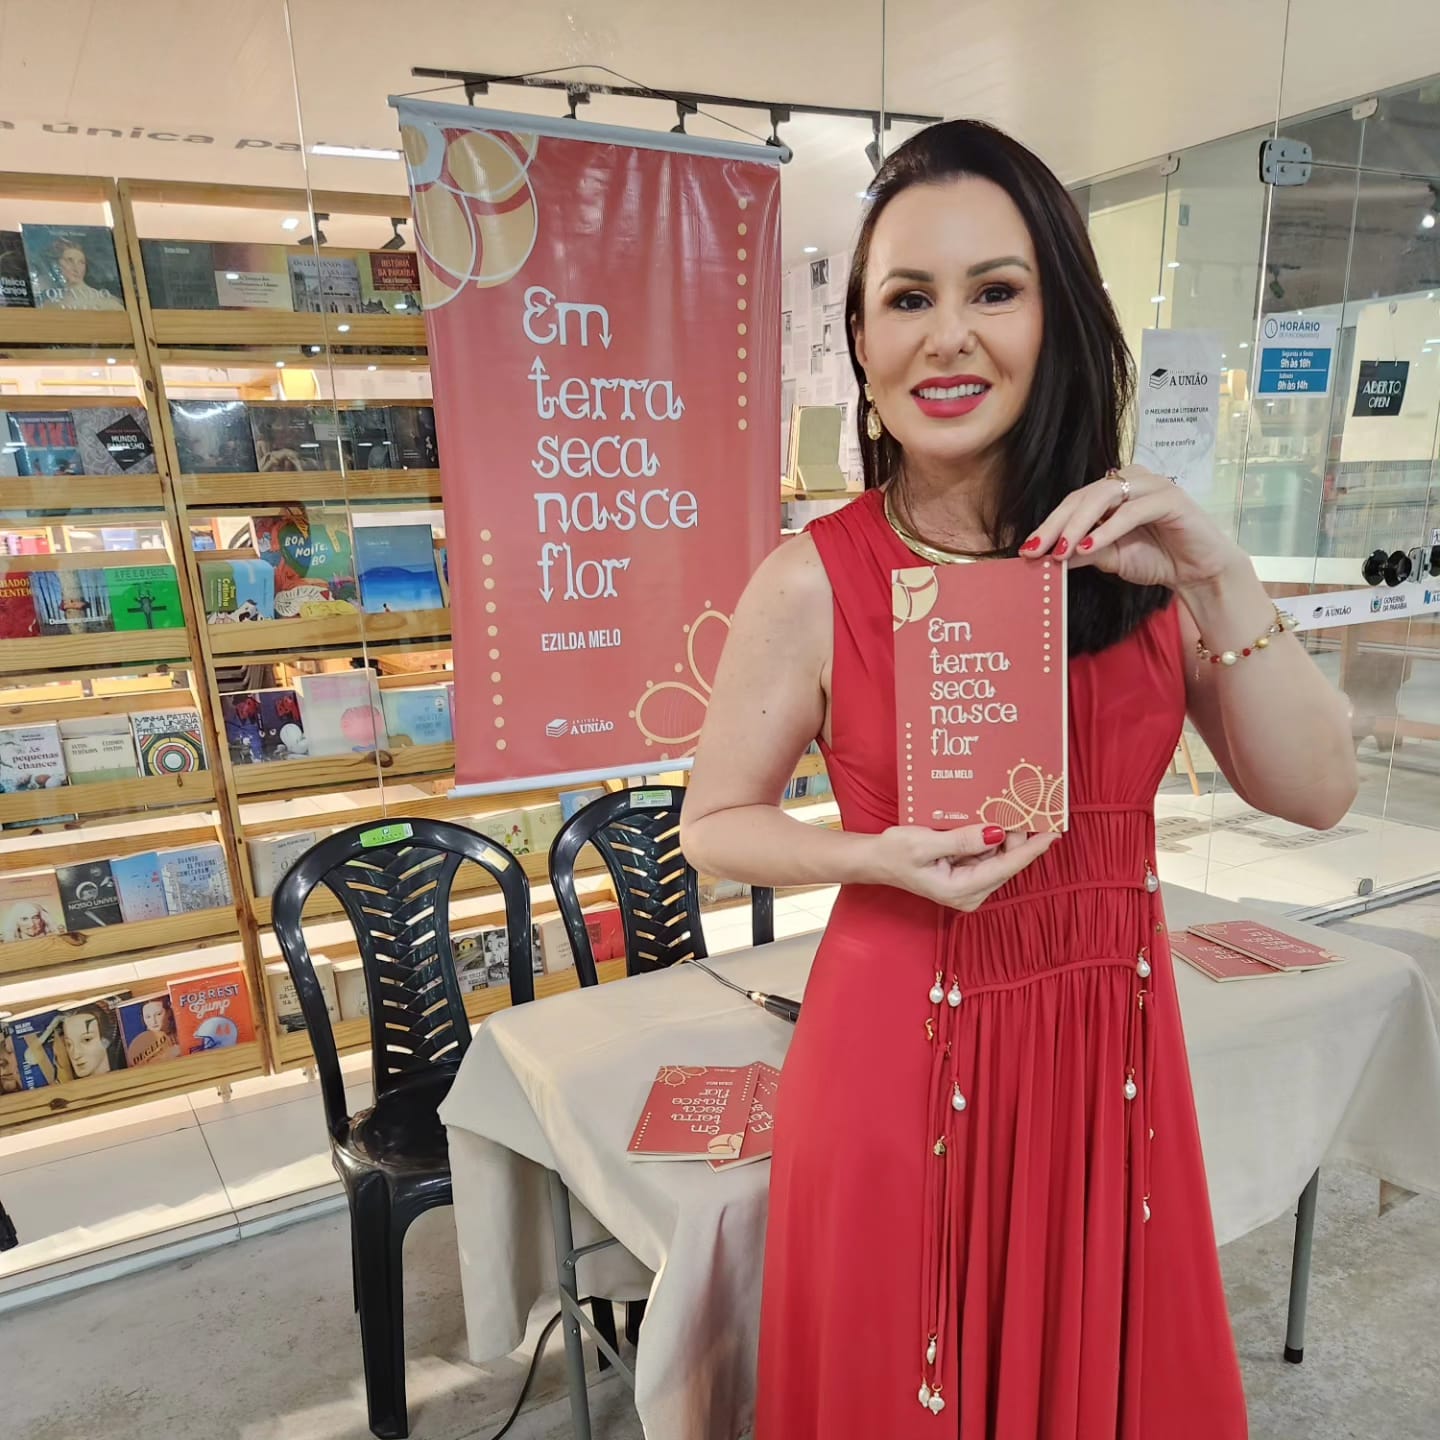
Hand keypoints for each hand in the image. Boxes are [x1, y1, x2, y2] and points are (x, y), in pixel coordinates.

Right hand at [865, 824, 1057, 910]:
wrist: (877, 861)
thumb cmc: (895, 853)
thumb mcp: (924, 843)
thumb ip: (962, 840)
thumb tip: (995, 833)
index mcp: (961, 890)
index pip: (1005, 868)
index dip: (1031, 849)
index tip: (1053, 833)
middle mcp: (970, 893)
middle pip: (1006, 862)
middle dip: (1016, 836)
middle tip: (1025, 805)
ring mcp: (969, 886)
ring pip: (999, 857)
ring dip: (1004, 834)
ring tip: (1009, 807)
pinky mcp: (967, 876)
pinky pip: (988, 855)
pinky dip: (992, 838)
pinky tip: (993, 819)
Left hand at [1021, 464, 1244, 591]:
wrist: (1199, 571)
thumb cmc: (1157, 558)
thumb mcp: (1111, 558)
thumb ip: (1083, 552)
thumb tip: (1047, 556)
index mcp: (1114, 490)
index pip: (1073, 503)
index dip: (1049, 525)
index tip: (1027, 549)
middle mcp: (1131, 481)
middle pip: (1083, 497)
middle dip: (1056, 525)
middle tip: (1035, 550)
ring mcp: (1152, 485)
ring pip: (1104, 498)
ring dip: (1078, 525)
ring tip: (1060, 550)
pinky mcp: (1171, 498)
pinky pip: (1133, 510)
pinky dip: (1109, 529)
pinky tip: (1091, 546)